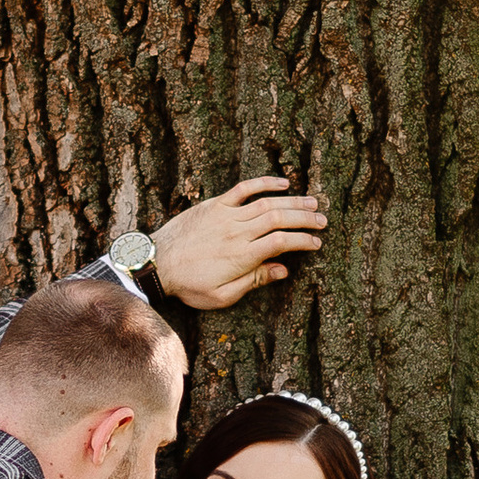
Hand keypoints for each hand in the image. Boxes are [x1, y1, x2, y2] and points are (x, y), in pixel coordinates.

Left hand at [149, 174, 327, 310]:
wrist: (155, 264)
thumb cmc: (188, 285)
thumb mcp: (222, 295)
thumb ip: (254, 281)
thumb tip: (283, 270)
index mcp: (242, 256)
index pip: (282, 242)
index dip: (303, 241)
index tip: (317, 243)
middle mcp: (238, 232)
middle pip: (280, 219)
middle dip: (305, 218)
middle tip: (323, 221)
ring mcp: (226, 215)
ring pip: (267, 203)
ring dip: (292, 201)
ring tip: (312, 202)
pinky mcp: (214, 204)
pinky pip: (243, 189)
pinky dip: (264, 183)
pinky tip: (282, 182)